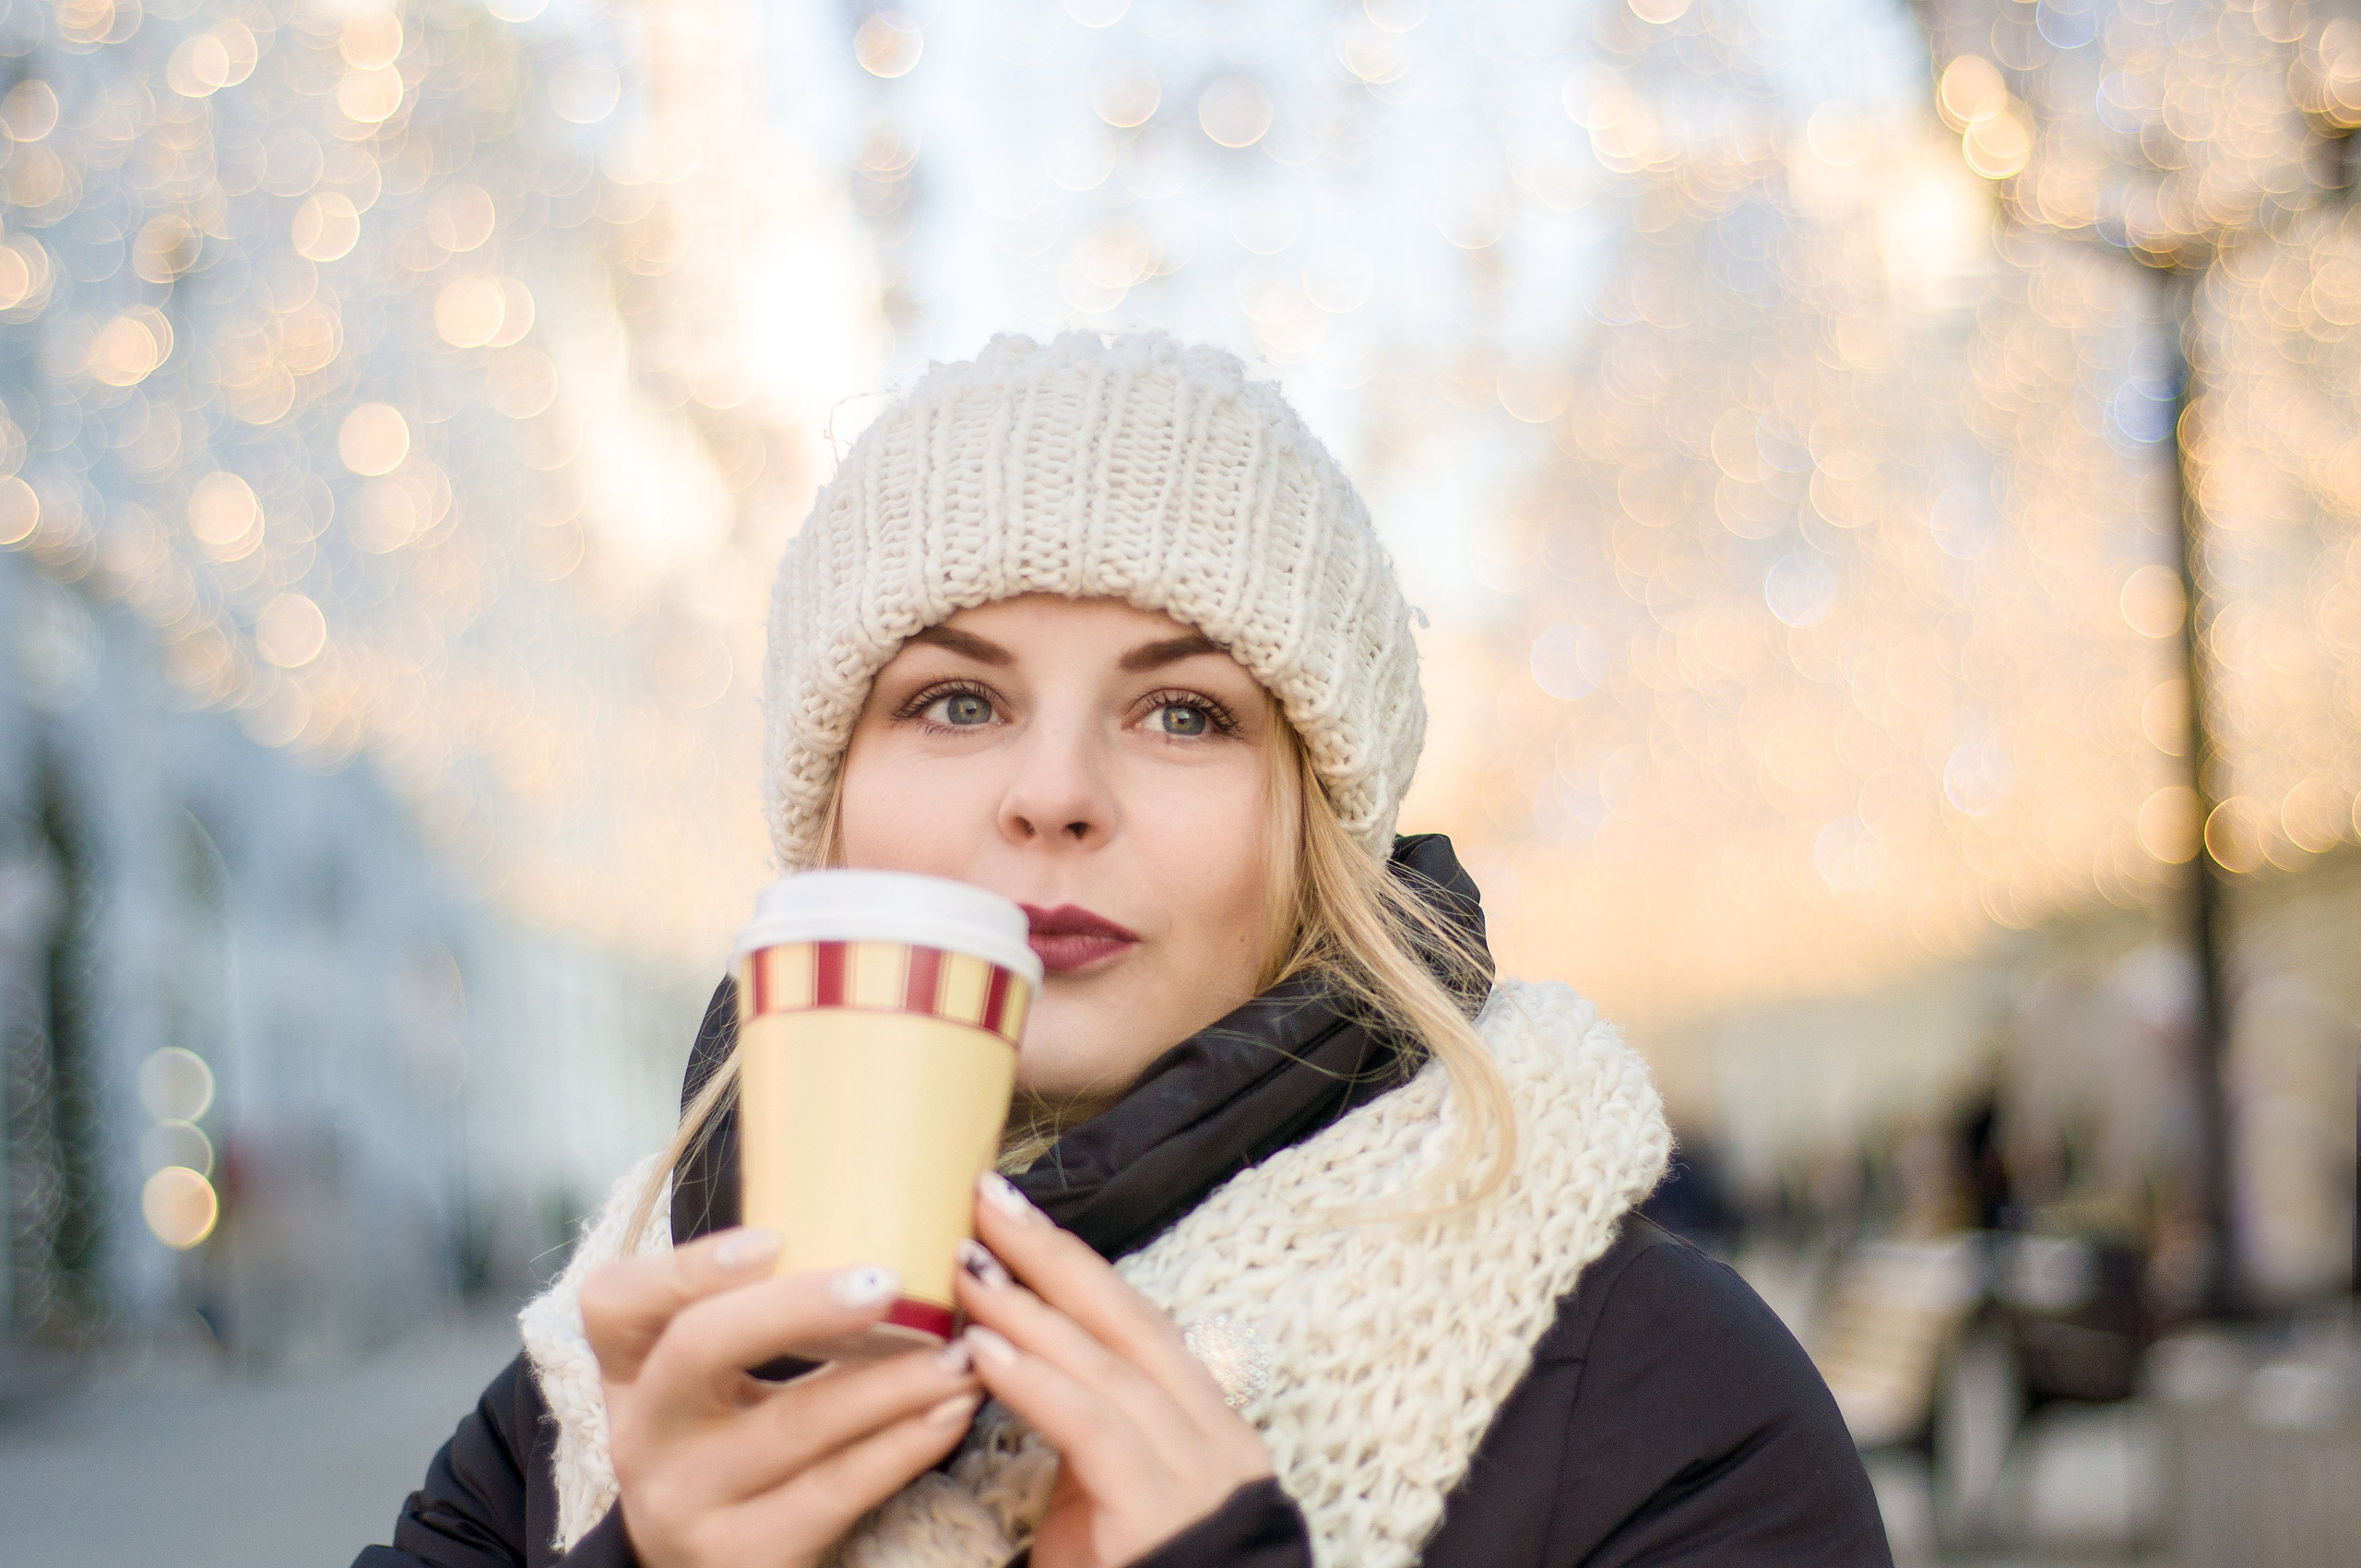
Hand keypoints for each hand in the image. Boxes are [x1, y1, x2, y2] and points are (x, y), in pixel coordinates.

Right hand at [580, 1228, 983, 1567]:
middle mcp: (643, 1433)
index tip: (773, 1236)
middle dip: (798, 1307)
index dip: (688, 1264)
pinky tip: (951, 1411)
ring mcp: (685, 1502)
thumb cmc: (730, 1442)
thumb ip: (757, 1310)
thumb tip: (888, 1211)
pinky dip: (904, 1444)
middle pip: (699, 1350)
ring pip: (792, 1424)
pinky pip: (834, 1491)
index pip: (615, 1300)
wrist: (712, 1566)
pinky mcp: (742, 1556)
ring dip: (891, 1380)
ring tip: (960, 1349)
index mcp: (629, 1369)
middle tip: (888, 1282)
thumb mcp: (712, 1382)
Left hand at [955, 1173, 1274, 1567]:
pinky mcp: (1164, 1513)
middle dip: (1051, 1254)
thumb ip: (1073, 1430)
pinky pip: (1096, 1431)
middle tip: (984, 1196)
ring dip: (1029, 1310)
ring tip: (967, 1266)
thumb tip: (1005, 1360)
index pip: (1131, 1319)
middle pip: (1125, 1319)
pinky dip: (1038, 1382)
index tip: (1008, 1208)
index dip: (1070, 1259)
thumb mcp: (1099, 1499)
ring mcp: (1197, 1472)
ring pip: (1108, 1367)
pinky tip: (985, 1351)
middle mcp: (1209, 1433)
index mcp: (1198, 1421)